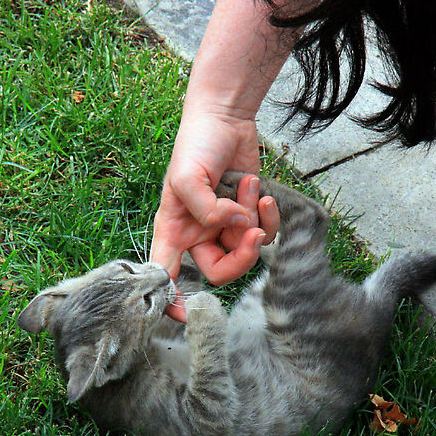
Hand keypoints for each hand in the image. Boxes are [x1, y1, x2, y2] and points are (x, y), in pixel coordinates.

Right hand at [150, 108, 278, 321]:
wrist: (225, 118)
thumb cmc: (196, 144)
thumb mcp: (188, 175)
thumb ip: (205, 208)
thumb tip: (233, 227)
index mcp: (173, 231)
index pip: (166, 275)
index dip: (172, 301)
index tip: (185, 316)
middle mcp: (198, 235)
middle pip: (220, 272)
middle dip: (241, 256)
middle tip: (252, 231)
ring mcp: (225, 228)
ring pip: (246, 252)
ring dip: (254, 222)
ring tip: (249, 189)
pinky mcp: (250, 216)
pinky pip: (266, 233)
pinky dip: (269, 214)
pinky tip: (260, 191)